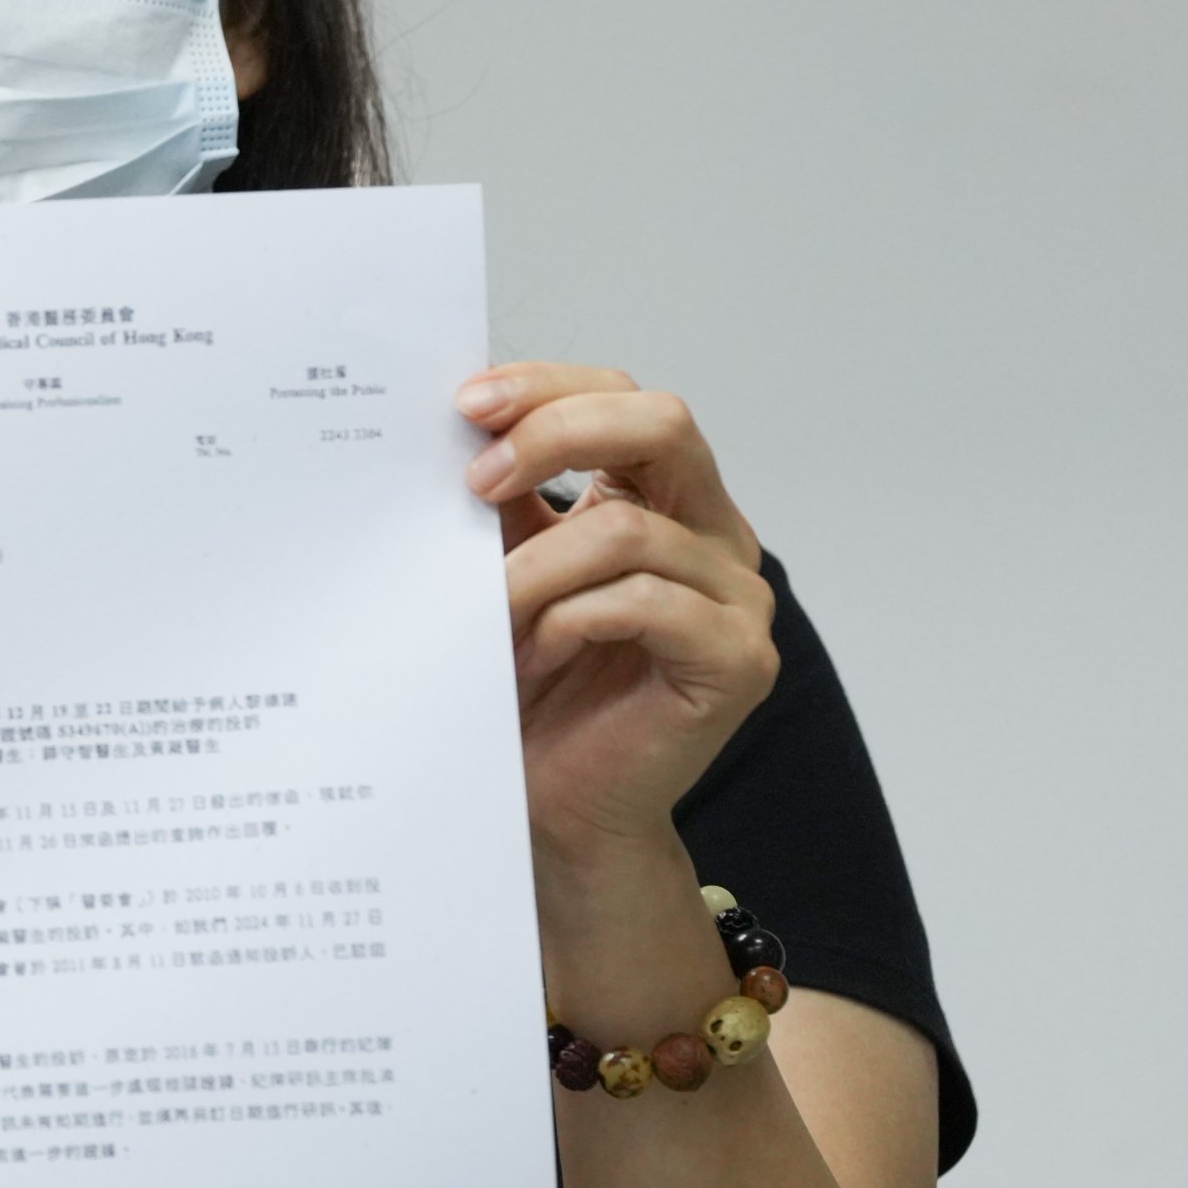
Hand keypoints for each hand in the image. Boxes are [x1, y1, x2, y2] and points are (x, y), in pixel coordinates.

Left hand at [459, 363, 778, 862]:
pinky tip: (533, 653)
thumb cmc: (528, 681)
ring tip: (485, 614)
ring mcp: (737, 595)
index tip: (463, 406)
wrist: (554, 800)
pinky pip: (647, 603)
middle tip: (473, 479)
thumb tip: (448, 419)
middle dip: (557, 433)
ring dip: (535, 569)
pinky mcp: (739, 658)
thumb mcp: (504, 565)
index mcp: (661, 493)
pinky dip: (571, 620)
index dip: (545, 387)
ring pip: (630, 530)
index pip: (619, 396)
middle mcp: (713, 532)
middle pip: (663, 424)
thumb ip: (499, 494)